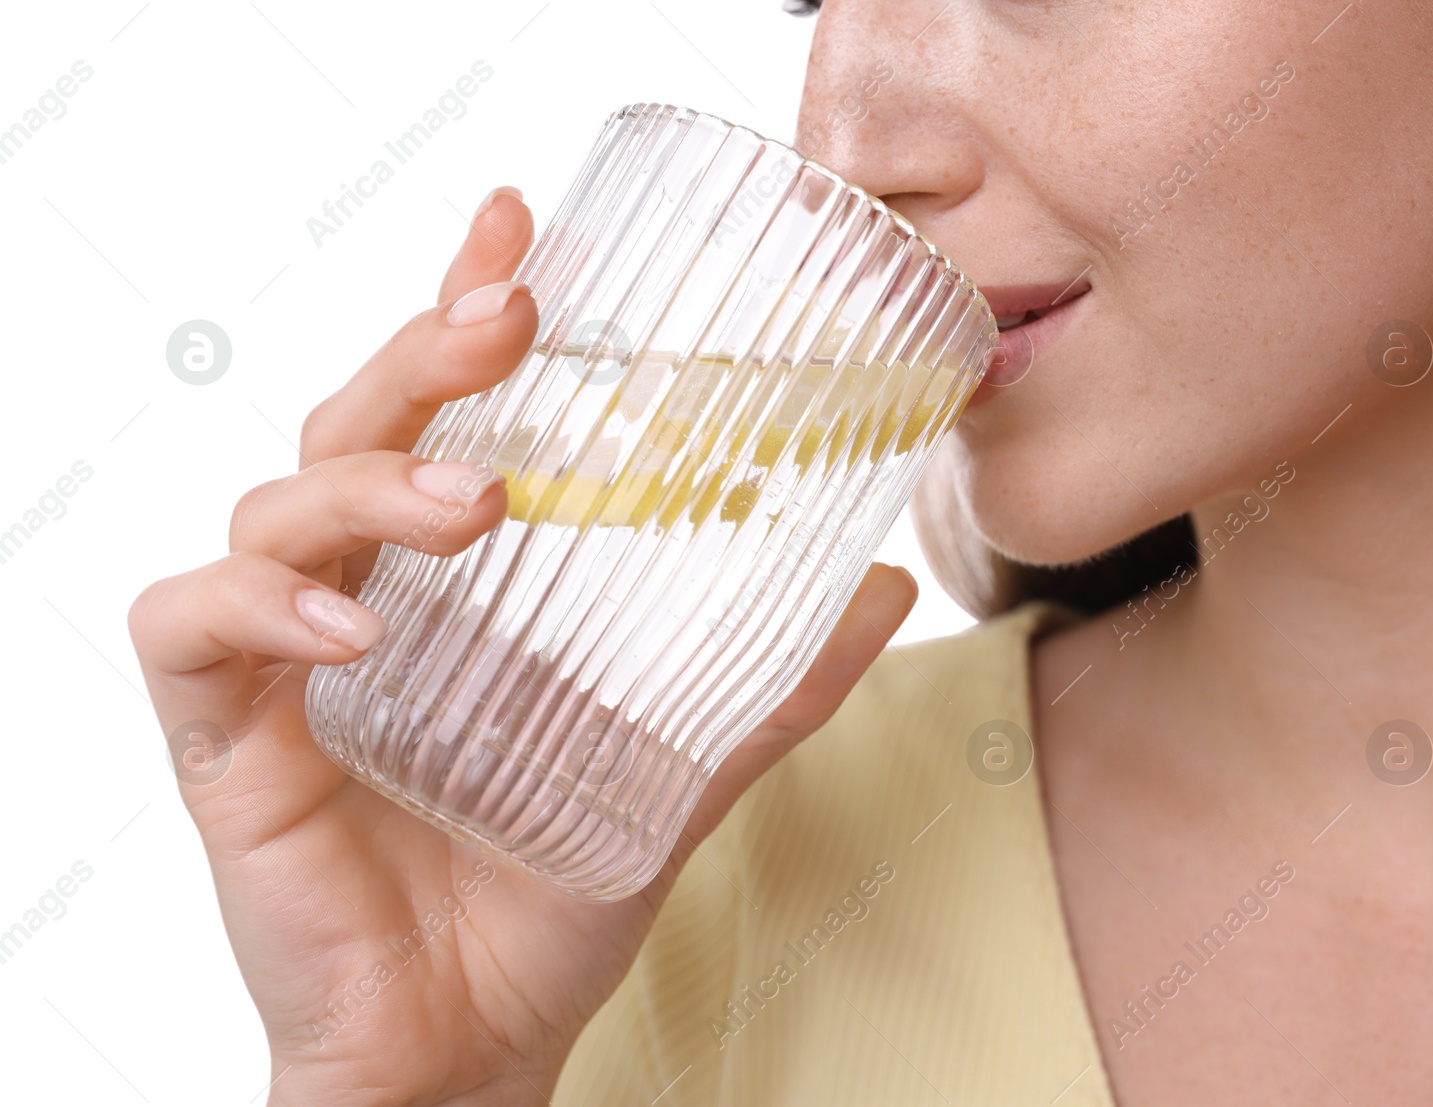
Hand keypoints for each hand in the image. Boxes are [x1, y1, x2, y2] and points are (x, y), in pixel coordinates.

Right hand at [127, 187, 917, 1106]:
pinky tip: (349, 631)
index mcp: (453, 582)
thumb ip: (774, 683)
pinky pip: (190, 631)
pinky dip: (260, 607)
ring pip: (274, 502)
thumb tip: (888, 588)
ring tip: (470, 511)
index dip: (462, 306)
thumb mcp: (679, 767)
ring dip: (369, 486)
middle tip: (507, 318)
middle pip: (354, 423)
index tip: (517, 222)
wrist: (473, 1043)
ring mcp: (282, 661)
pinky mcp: (221, 741)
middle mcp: (361, 592)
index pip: (445, 411)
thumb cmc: (550, 894)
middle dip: (423, 357)